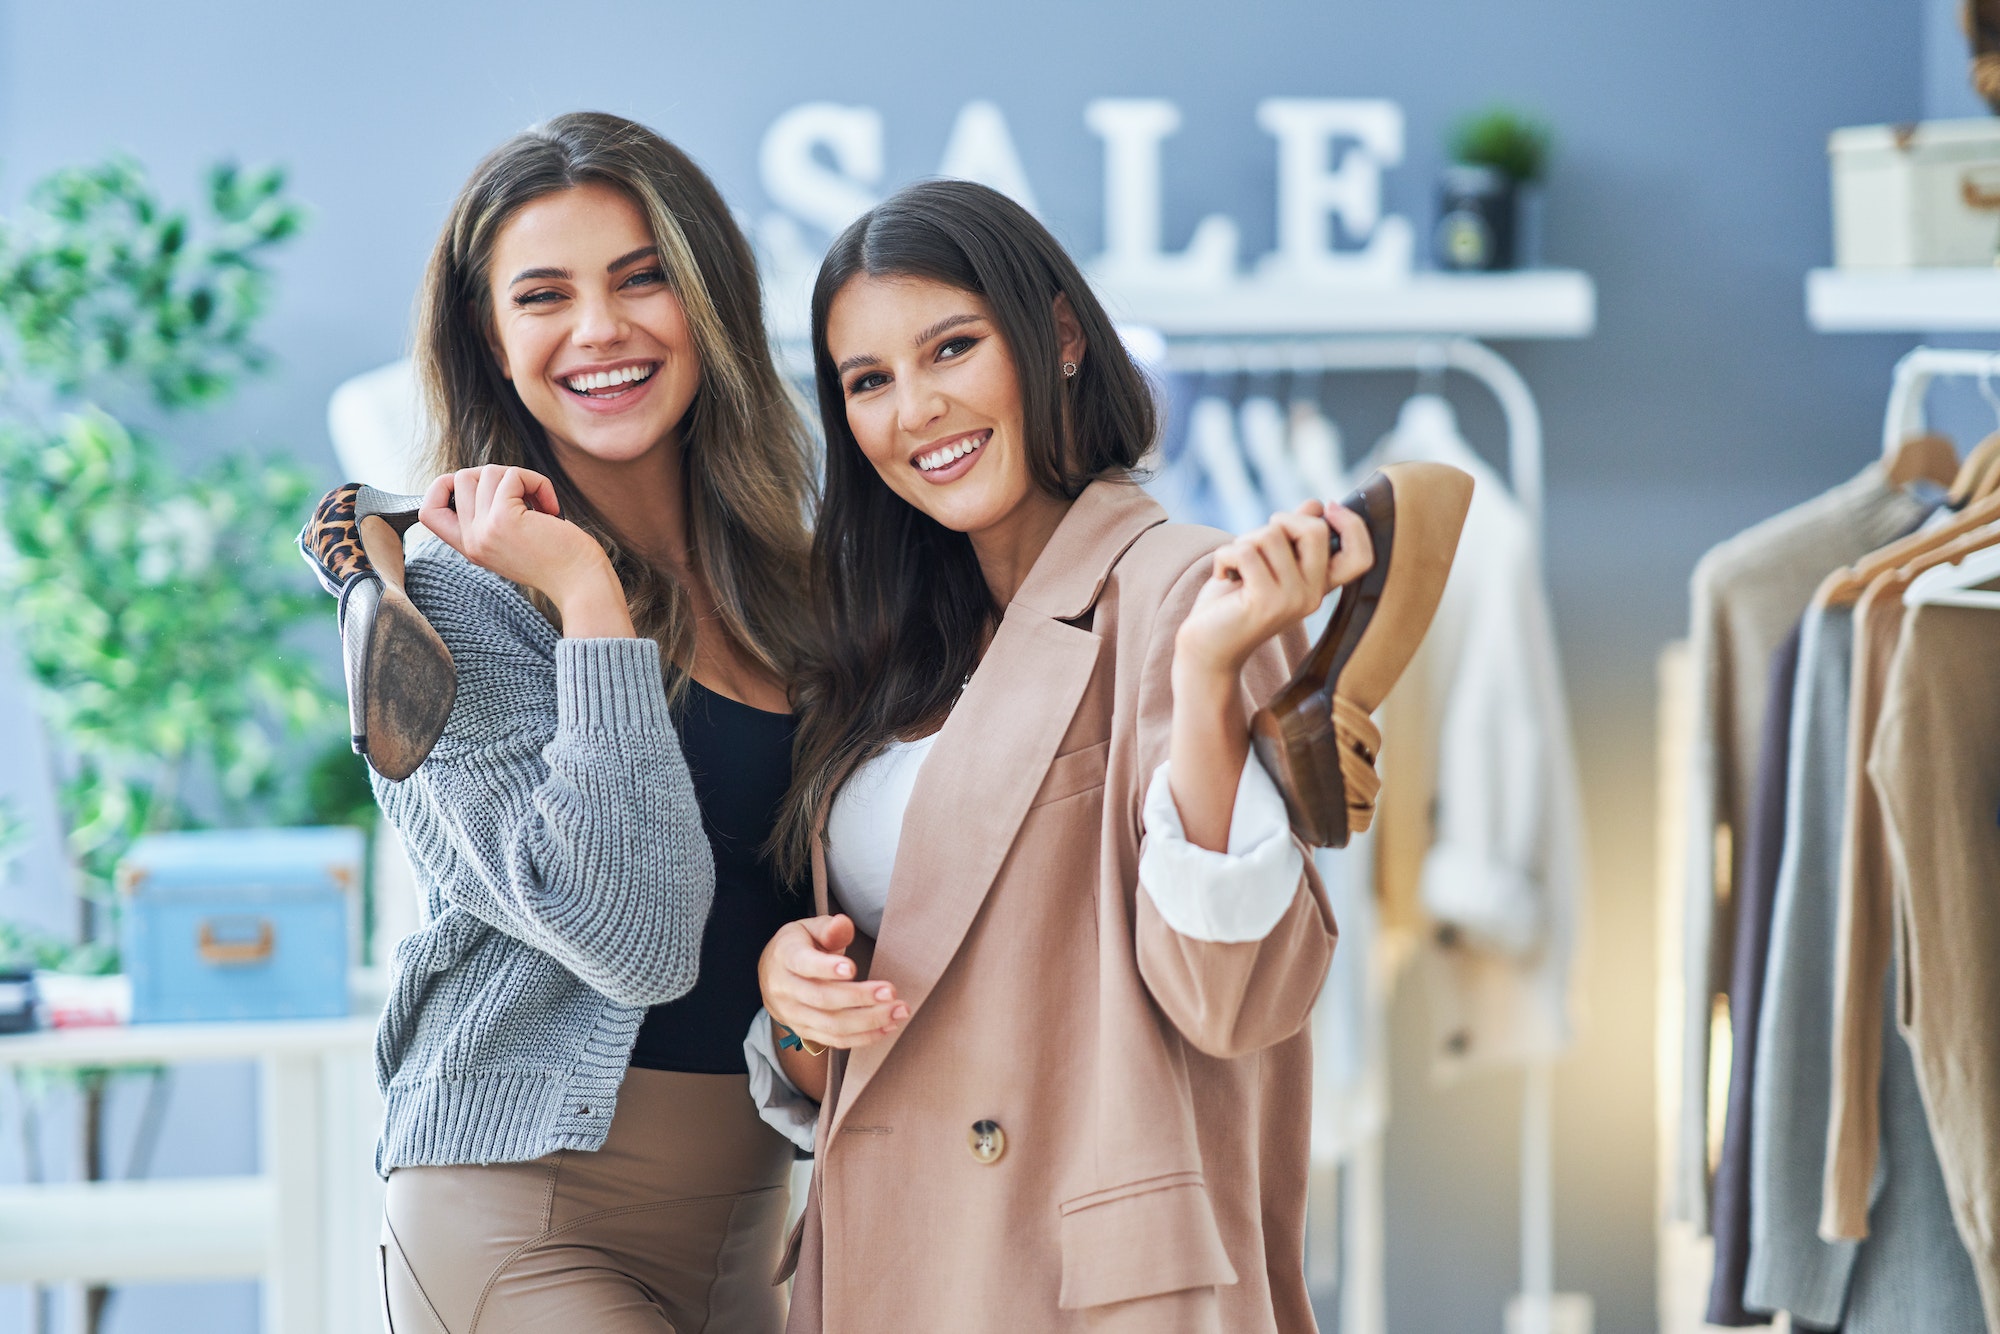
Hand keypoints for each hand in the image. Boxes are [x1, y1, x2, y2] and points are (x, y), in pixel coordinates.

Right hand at [420, 465, 632, 635]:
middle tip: (524, 496)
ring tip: (541, 504)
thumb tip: (485, 477)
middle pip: (459, 478)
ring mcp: (484, 530)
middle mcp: (472, 541)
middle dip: (495, 476)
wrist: (582, 584)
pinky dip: (537, 482)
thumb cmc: (559, 559)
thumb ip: (491, 518)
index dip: (443, 487)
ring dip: (520, 478)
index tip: (477, 487)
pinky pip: (512, 476)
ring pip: (486, 472)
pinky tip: (551, 508)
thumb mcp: (513, 542)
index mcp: (470, 548)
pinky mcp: (503, 519)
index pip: (427, 511)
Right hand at [759, 914, 908, 1050]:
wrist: (771, 975)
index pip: (803, 963)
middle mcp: (785, 989)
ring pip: (832, 1024)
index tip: (853, 968)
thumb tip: (843, 924)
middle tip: (890, 992)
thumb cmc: (798, 946)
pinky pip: (835, 1041)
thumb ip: (829, 928)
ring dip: (869, 1021)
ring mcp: (794, 1015)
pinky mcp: (806, 1032)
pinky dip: (863, 1037)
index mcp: (786, 957)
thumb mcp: (809, 929)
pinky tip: (887, 1027)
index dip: (827, 967)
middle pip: (822, 998)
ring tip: (898, 1011)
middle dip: (859, 997)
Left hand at [1173, 500, 1374, 684]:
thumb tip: (1316, 505)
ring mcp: (1292, 600)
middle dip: (1280, 522)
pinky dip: (1224, 555)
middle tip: (1256, 542)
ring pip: (1271, 536)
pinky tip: (1222, 575)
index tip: (1328, 507)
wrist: (1207, 647)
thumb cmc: (1235, 601)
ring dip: (1243, 542)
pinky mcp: (1265, 602)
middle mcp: (1313, 595)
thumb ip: (1293, 537)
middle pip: (1315, 530)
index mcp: (1320, 586)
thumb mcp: (1268, 563)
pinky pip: (1245, 552)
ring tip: (1235, 567)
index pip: (1362, 556)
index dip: (1353, 524)